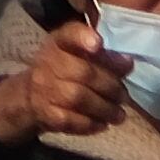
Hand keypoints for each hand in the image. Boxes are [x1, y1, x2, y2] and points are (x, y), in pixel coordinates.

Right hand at [0, 19, 129, 142]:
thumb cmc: (65, 73)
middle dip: (110, 86)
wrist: (31, 97)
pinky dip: (91, 124)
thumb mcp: (82, 59)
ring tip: (118, 114)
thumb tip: (128, 62)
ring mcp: (44, 88)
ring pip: (78, 97)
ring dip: (105, 108)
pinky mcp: (45, 113)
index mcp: (60, 43)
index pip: (69, 34)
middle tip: (123, 97)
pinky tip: (103, 124)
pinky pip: (71, 120)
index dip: (83, 38)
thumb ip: (106, 59)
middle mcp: (48, 62)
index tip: (98, 44)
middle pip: (83, 72)